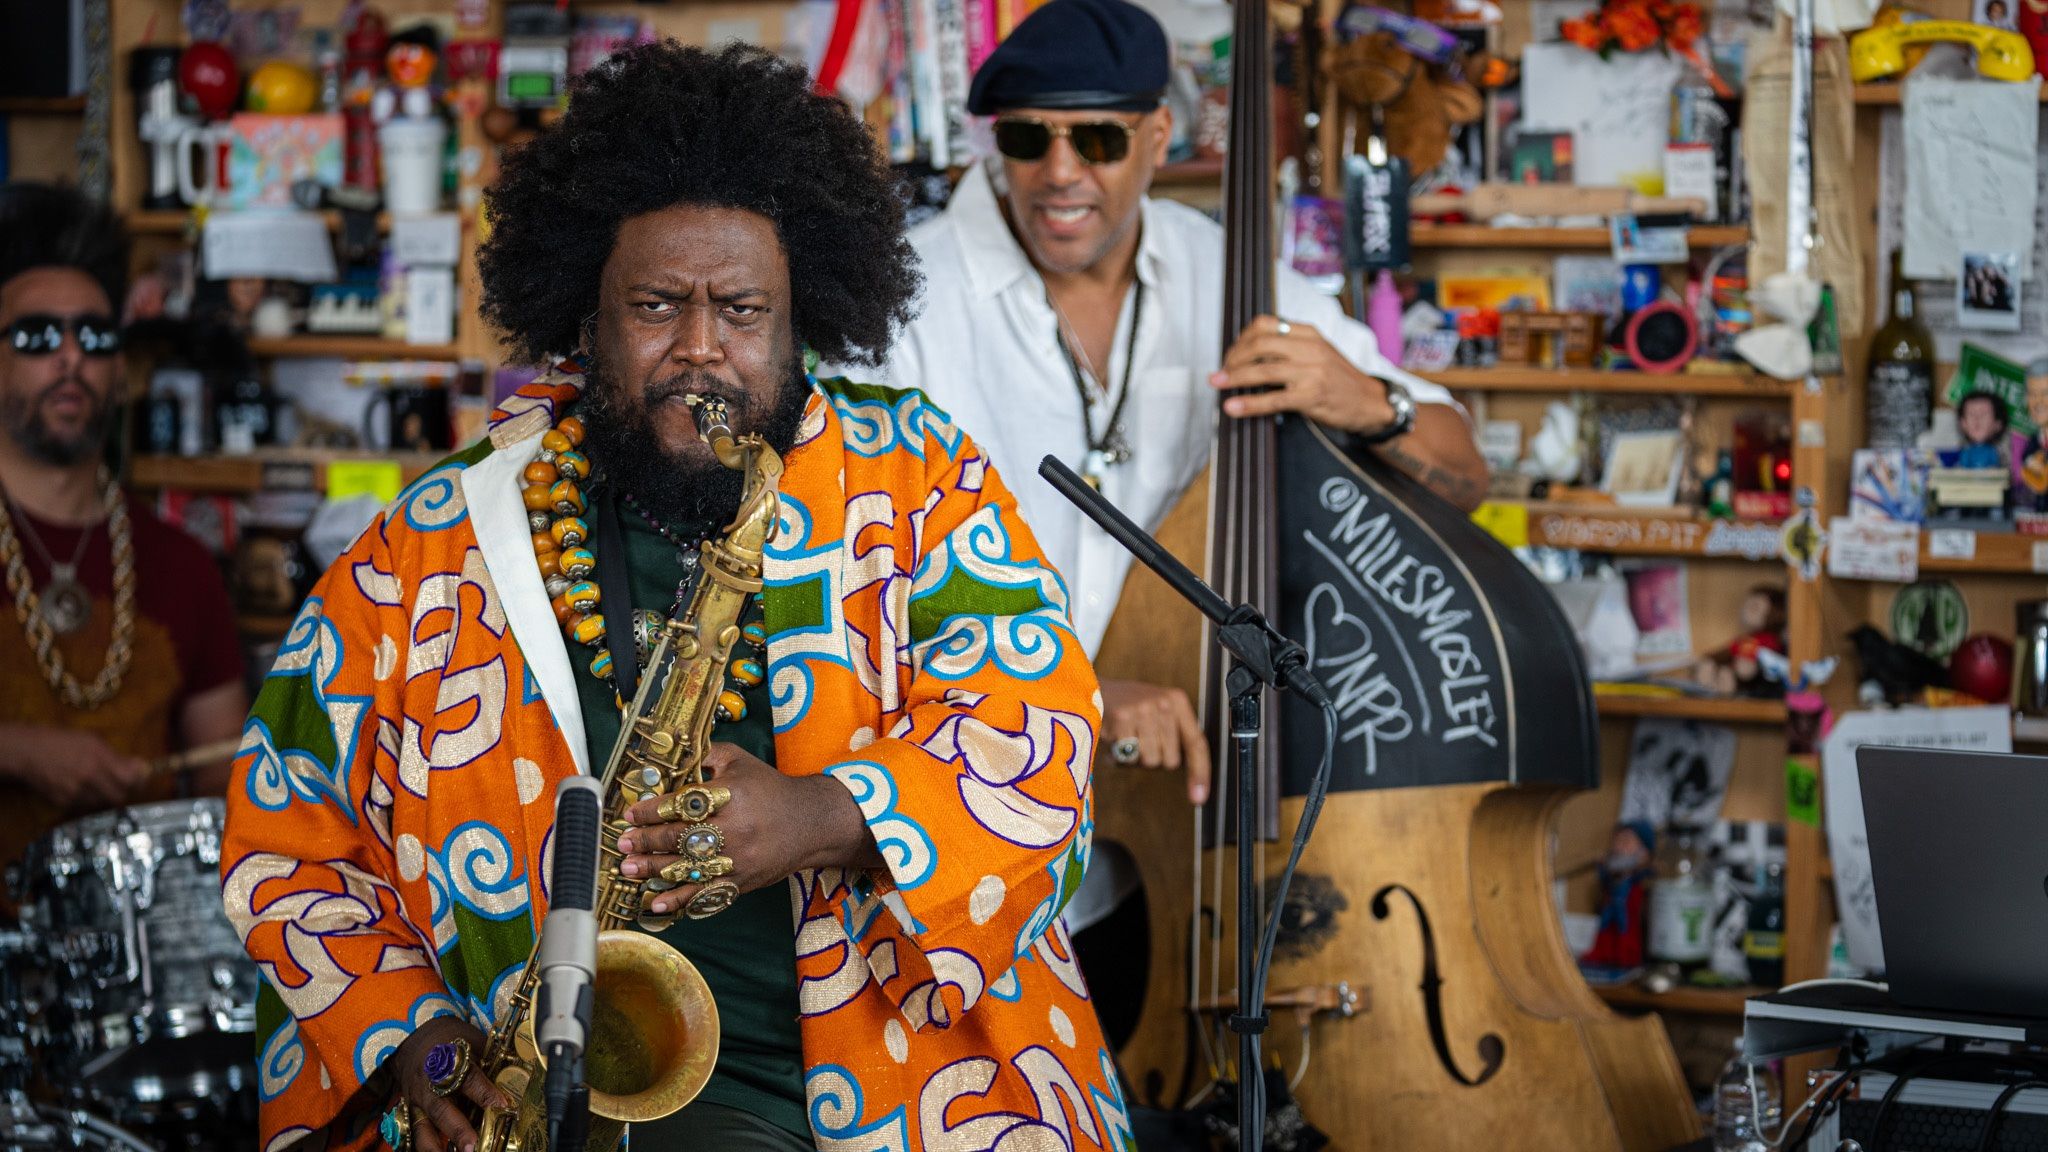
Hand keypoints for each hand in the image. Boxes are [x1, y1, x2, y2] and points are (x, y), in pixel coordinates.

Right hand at [0, 727, 149, 810]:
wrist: (28, 753)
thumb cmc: (61, 741)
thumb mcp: (92, 740)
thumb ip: (116, 756)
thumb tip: (139, 767)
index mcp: (98, 760)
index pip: (131, 779)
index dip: (140, 779)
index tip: (142, 775)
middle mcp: (89, 779)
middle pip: (120, 795)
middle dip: (125, 789)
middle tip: (125, 781)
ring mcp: (76, 793)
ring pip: (103, 802)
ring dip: (107, 794)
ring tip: (100, 781)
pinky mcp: (64, 803)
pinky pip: (86, 805)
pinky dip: (90, 798)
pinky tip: (84, 786)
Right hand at [386, 1016, 511, 1151]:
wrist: (411, 1039)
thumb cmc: (448, 1039)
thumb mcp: (471, 1040)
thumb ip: (490, 1061)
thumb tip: (518, 1078)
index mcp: (448, 1060)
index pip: (468, 1078)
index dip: (485, 1093)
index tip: (502, 1105)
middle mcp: (429, 1083)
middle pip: (442, 1109)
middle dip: (458, 1130)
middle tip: (473, 1147)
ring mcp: (416, 1100)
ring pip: (422, 1128)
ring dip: (436, 1147)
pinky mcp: (409, 1112)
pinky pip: (414, 1133)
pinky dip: (425, 1146)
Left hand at [617, 743, 874, 916]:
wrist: (810, 822)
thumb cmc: (769, 788)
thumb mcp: (739, 761)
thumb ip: (704, 756)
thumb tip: (666, 758)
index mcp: (731, 795)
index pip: (684, 803)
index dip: (652, 810)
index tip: (631, 813)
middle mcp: (734, 829)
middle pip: (681, 838)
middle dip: (646, 842)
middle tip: (623, 844)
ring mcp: (737, 860)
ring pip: (688, 868)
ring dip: (653, 870)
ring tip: (628, 869)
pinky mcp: (741, 882)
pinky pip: (705, 894)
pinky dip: (679, 900)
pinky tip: (656, 903)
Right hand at [1099, 679, 1209, 804]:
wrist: (1095, 689)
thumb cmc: (1132, 707)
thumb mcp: (1160, 710)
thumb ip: (1177, 735)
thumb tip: (1194, 782)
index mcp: (1178, 701)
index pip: (1197, 744)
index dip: (1200, 773)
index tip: (1199, 798)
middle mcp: (1164, 703)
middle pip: (1171, 760)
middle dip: (1156, 758)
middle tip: (1142, 740)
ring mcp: (1143, 710)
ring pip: (1149, 761)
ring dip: (1136, 758)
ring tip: (1127, 738)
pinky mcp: (1121, 718)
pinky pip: (1127, 757)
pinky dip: (1118, 755)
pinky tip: (1114, 737)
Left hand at [1210, 316, 1398, 435]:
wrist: (1370, 402)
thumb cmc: (1339, 379)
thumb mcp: (1318, 352)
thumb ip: (1290, 347)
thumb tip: (1249, 353)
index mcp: (1309, 333)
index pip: (1266, 325)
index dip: (1241, 338)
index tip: (1231, 354)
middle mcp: (1310, 348)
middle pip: (1260, 344)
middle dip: (1234, 358)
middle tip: (1221, 372)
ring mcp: (1312, 371)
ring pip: (1263, 370)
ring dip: (1235, 377)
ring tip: (1217, 383)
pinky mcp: (1312, 395)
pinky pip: (1273, 398)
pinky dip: (1249, 403)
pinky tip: (1233, 406)